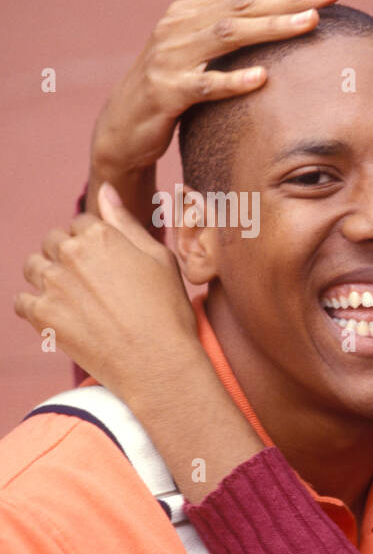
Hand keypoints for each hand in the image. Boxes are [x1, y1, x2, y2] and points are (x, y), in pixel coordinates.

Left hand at [16, 184, 202, 402]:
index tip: (108, 263)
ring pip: (34, 267)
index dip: (94, 241)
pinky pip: (22, 301)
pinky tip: (60, 316)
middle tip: (93, 284)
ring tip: (75, 299)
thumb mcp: (160, 260)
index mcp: (101, 236)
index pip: (81, 223)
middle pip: (53, 241)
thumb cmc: (168, 311)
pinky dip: (35, 307)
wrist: (159, 363)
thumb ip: (127, 223)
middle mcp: (71, 254)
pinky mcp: (42, 315)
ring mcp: (53, 285)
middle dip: (68, 256)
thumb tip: (105, 190)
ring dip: (49, 277)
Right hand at [87, 0, 340, 222]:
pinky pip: (203, 86)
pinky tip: (262, 78)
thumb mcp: (205, 44)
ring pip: (226, 37)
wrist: (124, 127)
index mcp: (190, 12)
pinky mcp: (165, 93)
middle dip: (288, 0)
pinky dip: (232, 81)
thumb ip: (240, 11)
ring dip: (270, 29)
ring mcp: (169, 58)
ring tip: (309, 23)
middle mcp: (177, 27)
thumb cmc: (174, 84)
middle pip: (240, 7)